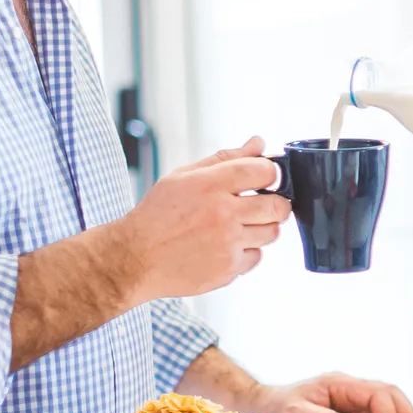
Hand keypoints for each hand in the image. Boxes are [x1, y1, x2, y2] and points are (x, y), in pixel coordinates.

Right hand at [112, 138, 289, 301]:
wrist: (135, 258)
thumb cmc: (158, 215)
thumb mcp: (184, 176)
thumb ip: (226, 158)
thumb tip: (258, 144)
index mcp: (210, 184)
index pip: (265, 171)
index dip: (270, 174)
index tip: (264, 179)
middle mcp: (222, 213)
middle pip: (278, 206)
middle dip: (275, 203)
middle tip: (260, 205)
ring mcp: (227, 243)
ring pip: (271, 233)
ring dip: (261, 228)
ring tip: (238, 226)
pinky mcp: (227, 269)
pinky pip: (256, 257)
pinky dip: (246, 251)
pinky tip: (226, 246)